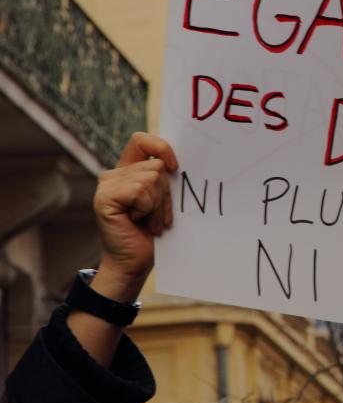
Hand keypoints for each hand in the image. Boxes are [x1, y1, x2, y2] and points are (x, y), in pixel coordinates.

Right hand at [93, 132, 177, 294]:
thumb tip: (176, 161)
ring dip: (158, 205)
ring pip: (151, 179)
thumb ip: (163, 178)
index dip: (161, 147)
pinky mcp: (104, 198)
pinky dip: (147, 209)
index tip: (174, 167)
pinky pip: (140, 191)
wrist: (136, 261)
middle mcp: (113, 174)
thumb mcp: (162, 199)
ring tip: (150, 221)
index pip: (142, 141)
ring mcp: (106, 185)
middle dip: (165, 194)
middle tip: (157, 216)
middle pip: (155, 166)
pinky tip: (137, 221)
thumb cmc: (153, 231)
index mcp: (128, 171)